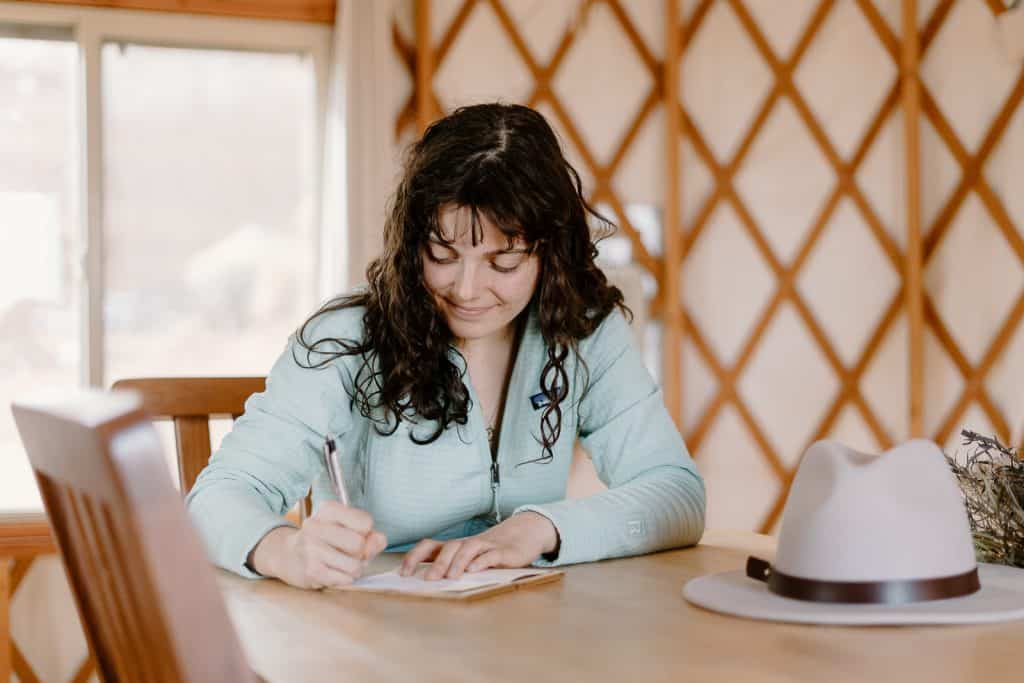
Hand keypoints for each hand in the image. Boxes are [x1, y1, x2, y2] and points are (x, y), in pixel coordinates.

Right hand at [250, 501, 386, 589]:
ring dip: (355, 569)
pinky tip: (334, 572)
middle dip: (362, 554)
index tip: (357, 535)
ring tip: (343, 564)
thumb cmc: (324, 541)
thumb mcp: (346, 529)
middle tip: (351, 554)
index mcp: (328, 510)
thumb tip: (377, 542)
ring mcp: (311, 548)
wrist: (288, 556)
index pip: (365, 522)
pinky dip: (345, 578)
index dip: (368, 533)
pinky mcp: (311, 570)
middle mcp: (316, 526)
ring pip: (355, 565)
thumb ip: (370, 535)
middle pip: (360, 544)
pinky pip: (345, 579)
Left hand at [399, 512, 558, 579]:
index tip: (403, 573)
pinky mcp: (503, 551)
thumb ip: (452, 567)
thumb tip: (424, 586)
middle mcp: (468, 544)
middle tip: (428, 581)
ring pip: (467, 549)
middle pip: (449, 548)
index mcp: (455, 547)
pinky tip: (475, 570)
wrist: (525, 533)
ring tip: (450, 577)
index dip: (414, 557)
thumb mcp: (470, 558)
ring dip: (457, 563)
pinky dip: (481, 561)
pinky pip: (490, 554)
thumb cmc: (490, 550)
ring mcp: (486, 545)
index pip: (429, 547)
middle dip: (437, 564)